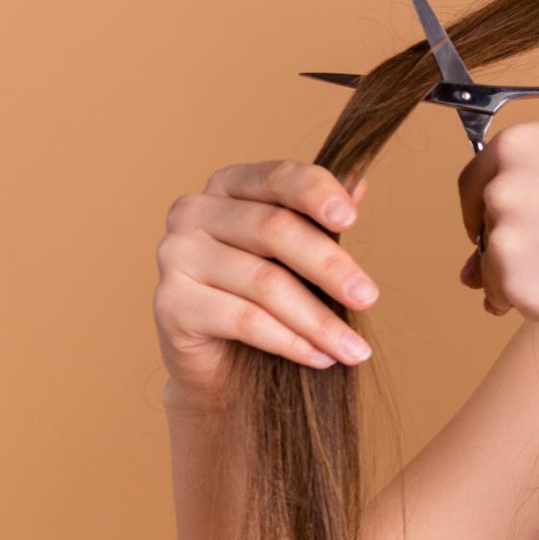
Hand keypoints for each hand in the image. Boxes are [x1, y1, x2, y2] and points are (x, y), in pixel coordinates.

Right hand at [154, 161, 377, 408]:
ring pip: (264, 282)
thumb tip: (359, 184)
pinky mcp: (170, 302)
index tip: (351, 221)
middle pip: (274, 230)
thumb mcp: (300, 253)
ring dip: (318, 320)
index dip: (316, 194)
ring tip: (354, 348)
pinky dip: (290, 341)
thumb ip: (323, 218)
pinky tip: (320, 357)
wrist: (220, 361)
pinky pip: (243, 320)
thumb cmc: (266, 293)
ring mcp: (176, 255)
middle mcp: (194, 211)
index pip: (278, 178)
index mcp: (229, 185)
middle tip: (368, 299)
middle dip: (330, 268)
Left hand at [456, 51, 538, 324]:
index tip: (525, 218)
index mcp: (520, 144)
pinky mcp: (517, 285)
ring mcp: (506, 239)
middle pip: (484, 224)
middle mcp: (502, 187)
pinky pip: (504, 299)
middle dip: (512, 239)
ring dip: (522, 273)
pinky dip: (531, 302)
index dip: (496, 203)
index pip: (475, 180)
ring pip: (491, 266)